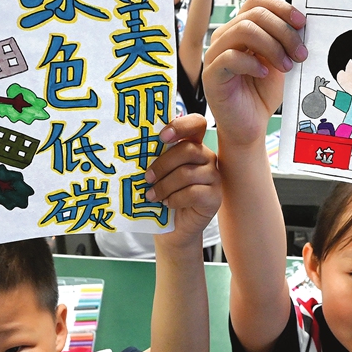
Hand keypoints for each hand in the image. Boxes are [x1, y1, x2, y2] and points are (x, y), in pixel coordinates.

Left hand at [147, 114, 220, 243]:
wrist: (172, 228)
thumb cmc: (163, 196)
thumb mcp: (157, 173)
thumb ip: (155, 158)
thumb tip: (136, 149)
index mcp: (192, 145)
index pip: (196, 123)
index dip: (181, 125)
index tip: (162, 137)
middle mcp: (207, 158)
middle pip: (188, 150)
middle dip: (163, 164)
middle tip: (147, 178)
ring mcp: (214, 177)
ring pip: (188, 173)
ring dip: (165, 185)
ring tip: (152, 196)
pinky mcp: (215, 197)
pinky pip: (194, 193)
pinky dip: (176, 199)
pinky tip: (168, 204)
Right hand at [203, 0, 306, 147]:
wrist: (250, 125)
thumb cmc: (262, 93)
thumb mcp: (280, 61)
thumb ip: (285, 42)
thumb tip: (302, 24)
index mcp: (242, 28)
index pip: (257, 2)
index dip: (281, 8)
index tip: (302, 23)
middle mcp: (226, 36)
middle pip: (254, 14)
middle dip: (283, 32)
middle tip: (300, 53)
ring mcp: (215, 54)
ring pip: (243, 30)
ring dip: (272, 46)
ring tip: (286, 65)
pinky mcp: (211, 74)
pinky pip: (230, 57)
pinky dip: (252, 63)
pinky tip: (264, 74)